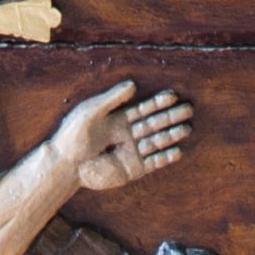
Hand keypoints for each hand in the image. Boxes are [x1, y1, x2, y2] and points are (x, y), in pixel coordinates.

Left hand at [52, 79, 192, 193]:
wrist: (65, 164)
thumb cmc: (73, 135)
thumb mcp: (91, 111)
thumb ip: (112, 99)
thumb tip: (133, 85)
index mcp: (118, 119)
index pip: (143, 109)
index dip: (158, 102)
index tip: (173, 95)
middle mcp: (127, 135)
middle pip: (153, 124)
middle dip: (170, 117)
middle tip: (189, 109)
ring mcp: (130, 152)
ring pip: (155, 141)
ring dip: (171, 135)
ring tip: (187, 128)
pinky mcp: (131, 170)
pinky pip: (152, 163)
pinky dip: (164, 157)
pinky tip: (177, 151)